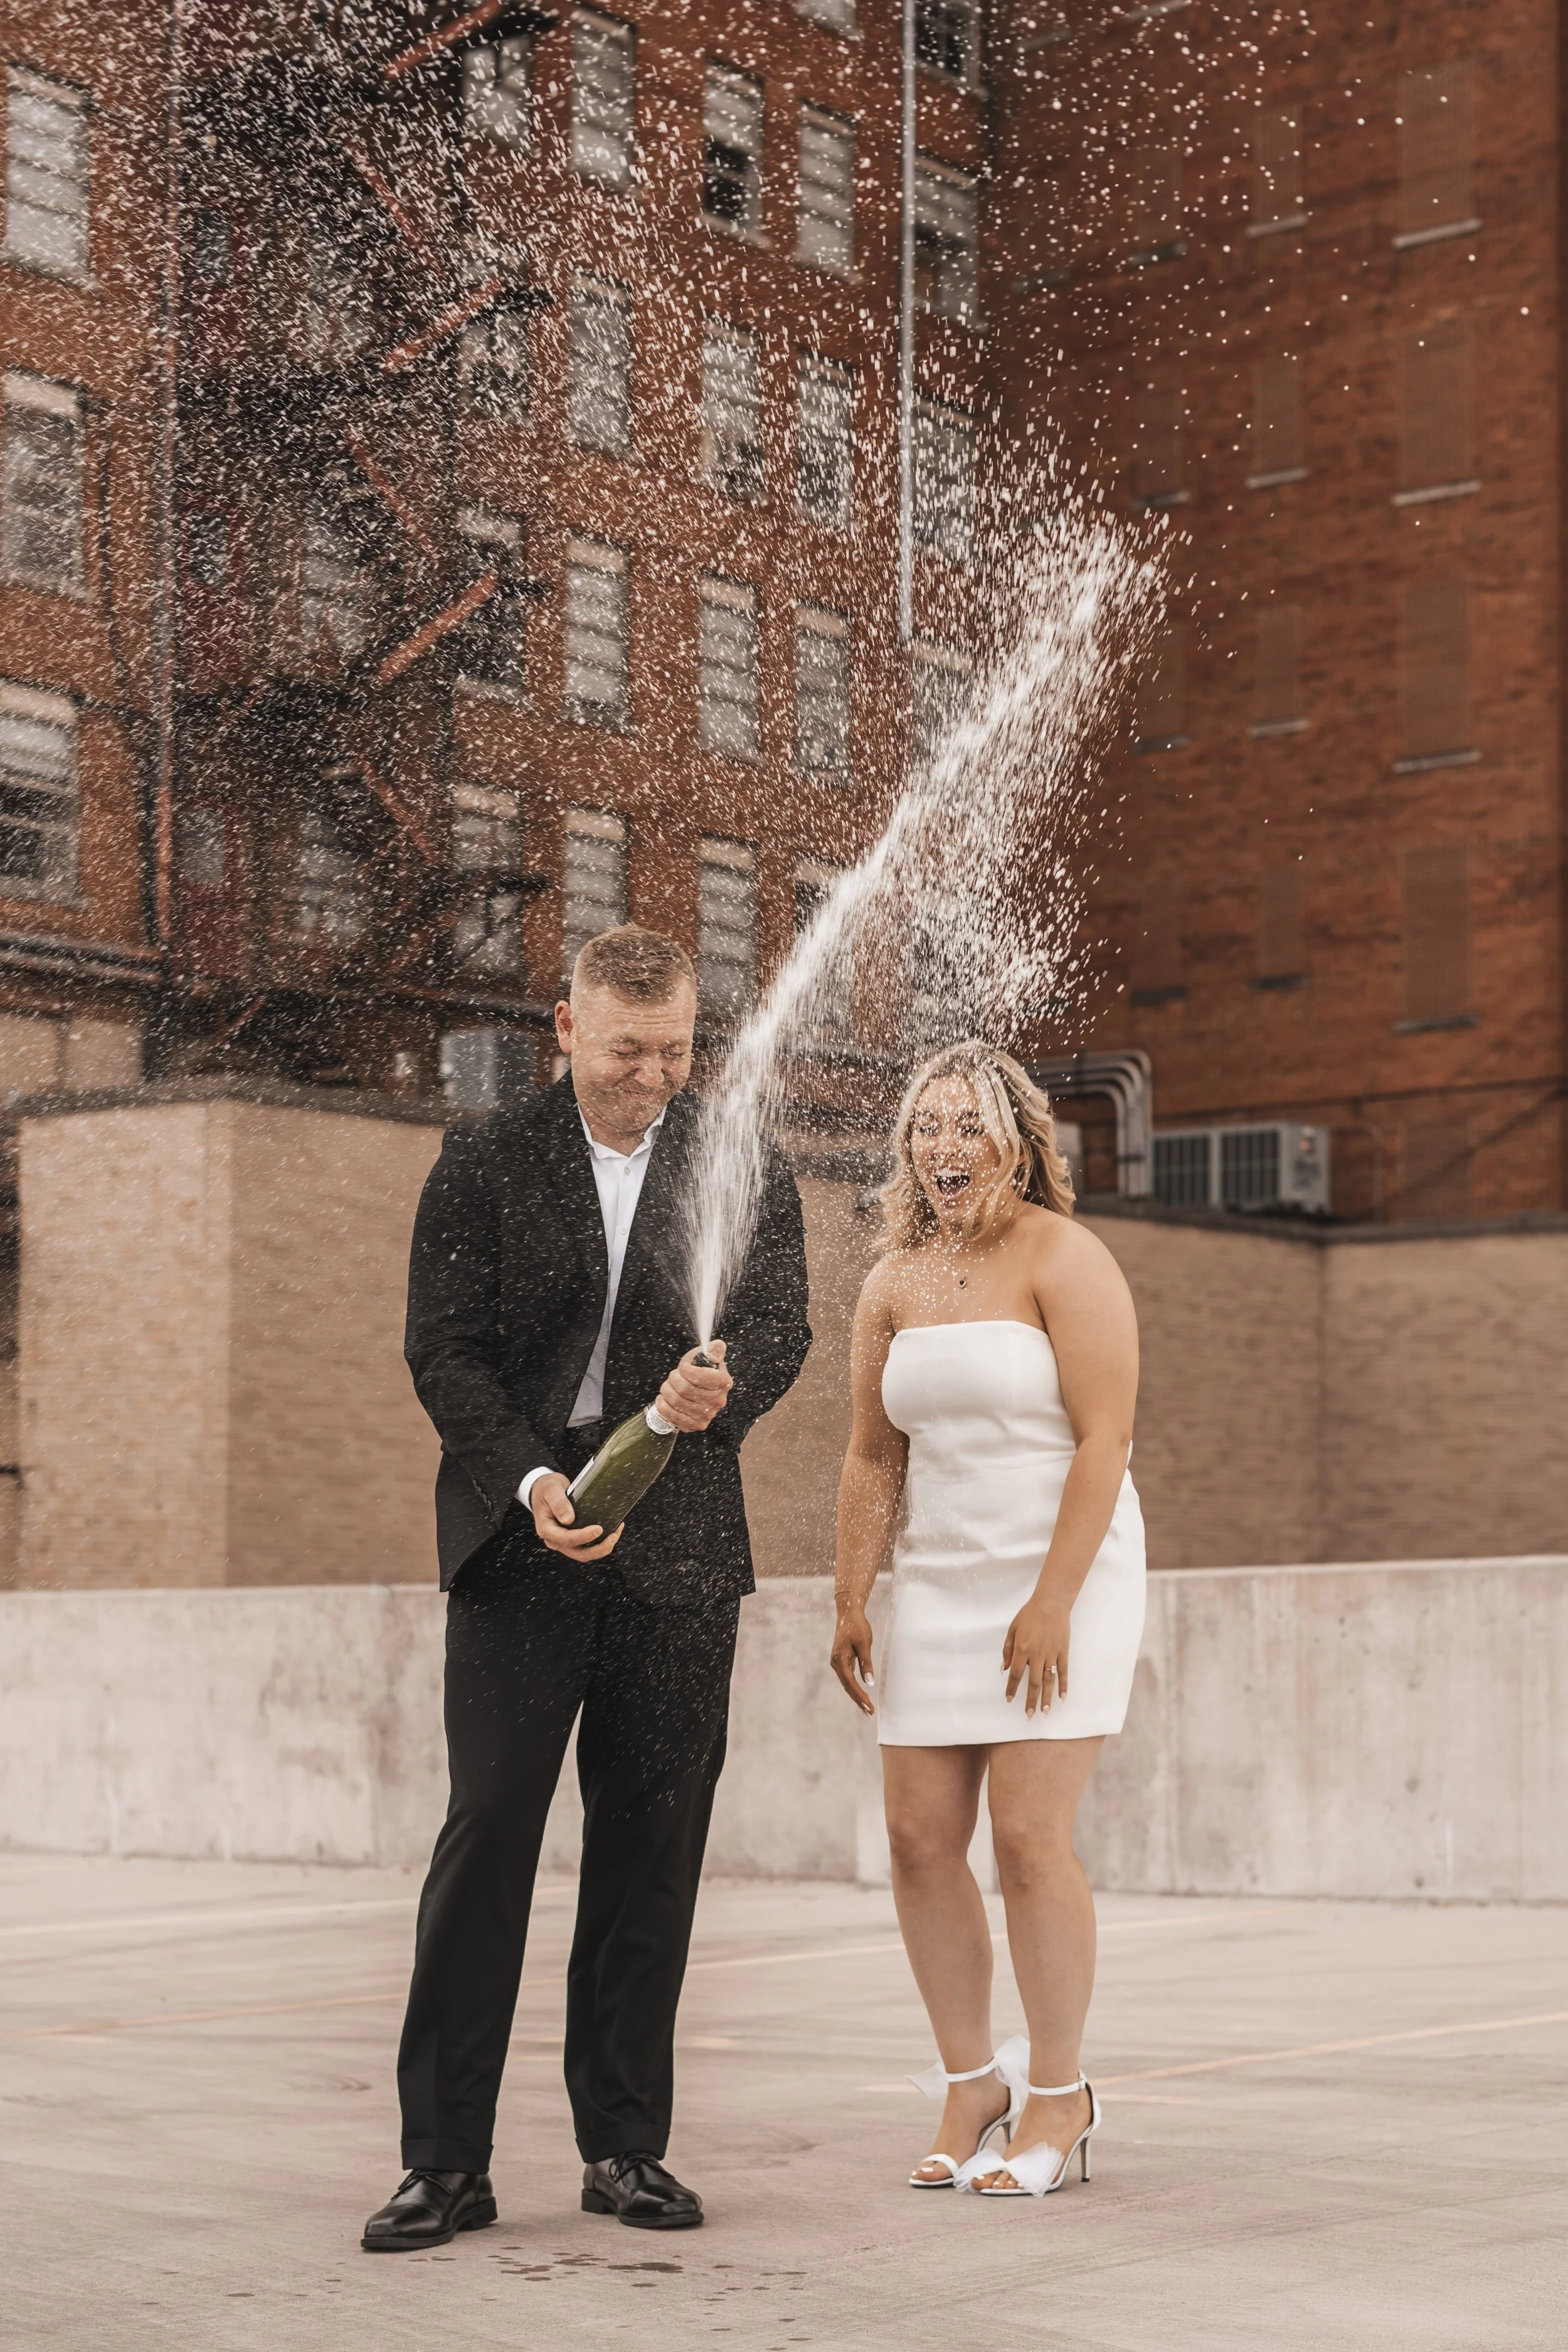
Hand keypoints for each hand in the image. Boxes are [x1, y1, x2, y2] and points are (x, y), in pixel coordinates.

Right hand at [531, 1472, 623, 1560]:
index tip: (598, 1529)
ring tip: (615, 1535)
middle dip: (598, 1548)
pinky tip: (611, 1532)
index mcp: (546, 1529)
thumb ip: (559, 1503)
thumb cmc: (546, 1490)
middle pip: (578, 1553)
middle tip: (613, 1536)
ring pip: (584, 1554)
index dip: (583, 1537)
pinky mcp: (572, 1539)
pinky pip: (587, 1547)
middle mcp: (554, 1540)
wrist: (544, 1491)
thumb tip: (568, 1519)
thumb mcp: (551, 1490)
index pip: (565, 1539)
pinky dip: (600, 1543)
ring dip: (602, 1548)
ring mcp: (563, 1542)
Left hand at [656, 1339, 732, 1433]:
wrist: (701, 1392)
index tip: (684, 1367)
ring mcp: (707, 1415)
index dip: (686, 1369)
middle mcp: (718, 1401)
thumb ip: (714, 1349)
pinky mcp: (695, 1425)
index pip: (699, 1376)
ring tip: (669, 1386)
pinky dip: (663, 1405)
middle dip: (673, 1378)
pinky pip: (672, 1415)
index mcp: (723, 1383)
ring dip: (666, 1390)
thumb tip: (713, 1351)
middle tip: (674, 1376)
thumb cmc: (703, 1372)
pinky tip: (664, 1398)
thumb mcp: (710, 1357)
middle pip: (684, 1388)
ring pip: (676, 1401)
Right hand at [830, 1604, 875, 1715]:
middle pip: (848, 1686)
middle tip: (870, 1713)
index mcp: (839, 1660)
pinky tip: (861, 1695)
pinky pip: (848, 1678)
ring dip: (857, 1696)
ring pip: (847, 1683)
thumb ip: (866, 1663)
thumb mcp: (864, 1644)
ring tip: (867, 1708)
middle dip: (859, 1700)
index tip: (869, 1706)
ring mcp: (838, 1662)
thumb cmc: (857, 1626)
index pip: (850, 1683)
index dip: (860, 1696)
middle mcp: (836, 1663)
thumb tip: (869, 1683)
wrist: (849, 1612)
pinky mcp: (842, 1660)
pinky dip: (855, 1687)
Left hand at [1002, 1591, 1070, 1715]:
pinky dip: (1063, 1685)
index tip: (1009, 1700)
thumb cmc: (1029, 1615)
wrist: (1051, 1603)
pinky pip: (1064, 1672)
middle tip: (1029, 1715)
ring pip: (1049, 1681)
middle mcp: (1037, 1654)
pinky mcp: (1064, 1652)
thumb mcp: (1012, 1629)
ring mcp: (1052, 1654)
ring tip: (1045, 1712)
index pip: (1016, 1674)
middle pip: (1034, 1682)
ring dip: (1047, 1698)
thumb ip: (1007, 1649)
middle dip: (1030, 1700)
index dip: (1012, 1688)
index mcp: (1022, 1649)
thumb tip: (1004, 1669)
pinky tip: (1062, 1697)